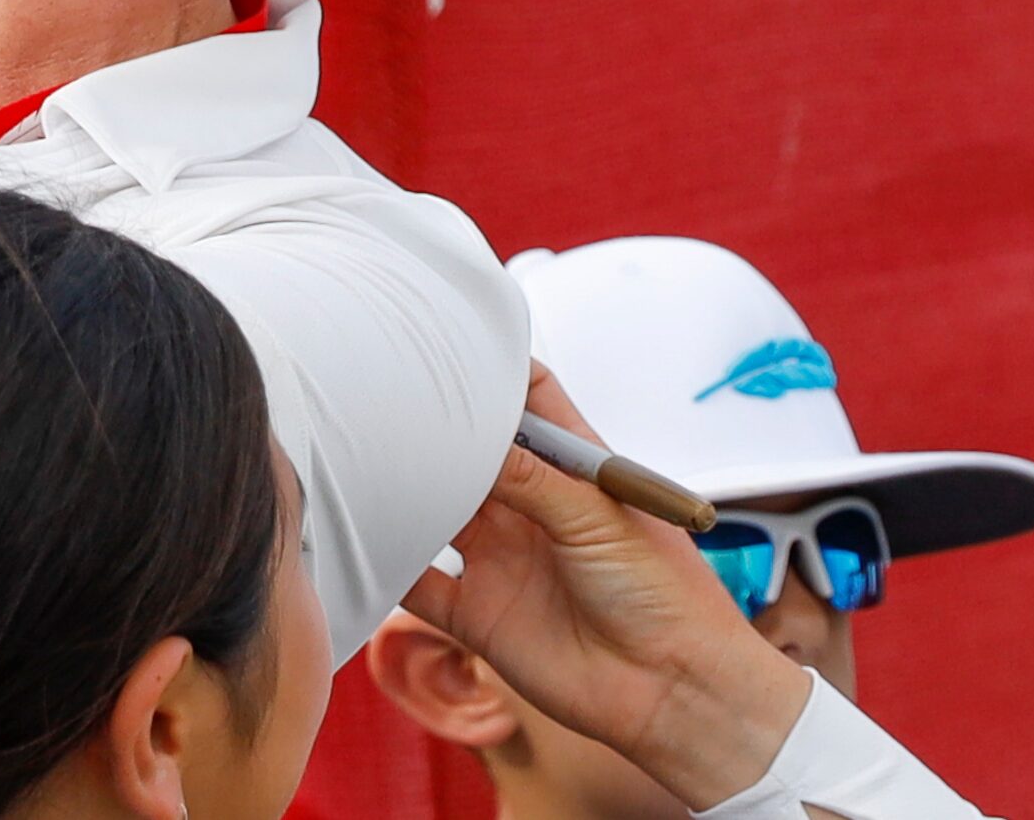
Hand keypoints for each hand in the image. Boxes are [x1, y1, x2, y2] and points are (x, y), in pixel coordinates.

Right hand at [399, 365, 811, 809]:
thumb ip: (530, 478)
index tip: (450, 342)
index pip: (529, 400)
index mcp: (573, 470)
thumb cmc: (663, 592)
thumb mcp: (598, 516)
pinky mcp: (478, 615)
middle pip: (472, 452)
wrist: (672, 691)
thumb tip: (467, 435)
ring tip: (365, 457)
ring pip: (437, 510)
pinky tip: (362, 538)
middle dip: (435, 427)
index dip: (494, 370)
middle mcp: (532, 507)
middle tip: (387, 399)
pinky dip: (389, 563)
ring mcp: (501, 558)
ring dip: (407, 489)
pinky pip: (419, 582)